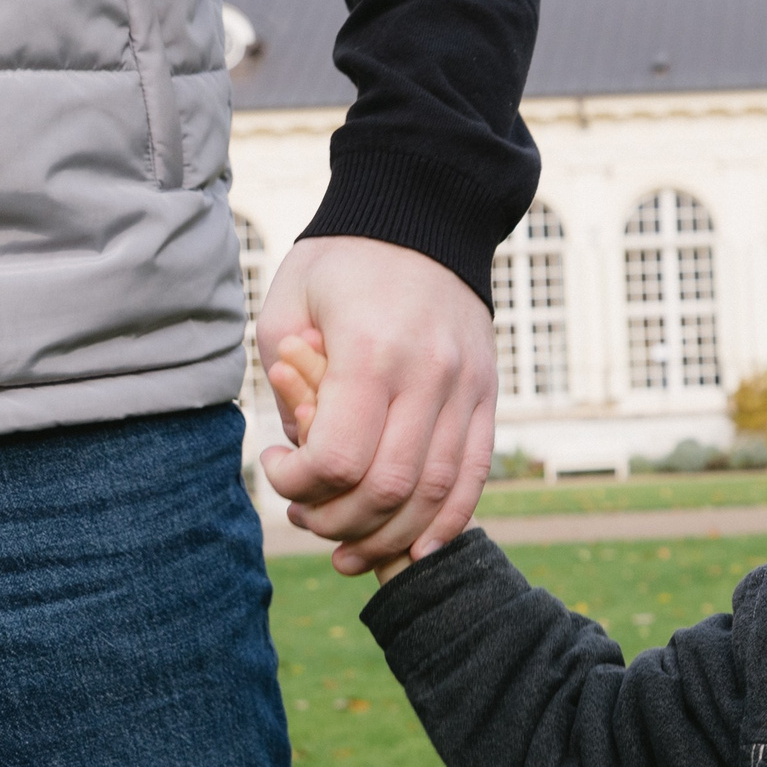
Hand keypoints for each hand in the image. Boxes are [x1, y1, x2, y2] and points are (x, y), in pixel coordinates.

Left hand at [256, 236, 496, 576]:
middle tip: (305, 513)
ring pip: (434, 492)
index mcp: (370, 351)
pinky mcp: (489, 397)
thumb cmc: (341, 266)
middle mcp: (428, 375)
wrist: (423, 221)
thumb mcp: (288, 310)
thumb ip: (287, 388)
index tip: (277, 468)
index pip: (338, 458)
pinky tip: (414, 545)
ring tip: (350, 544)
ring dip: (388, 535)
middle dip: (337, 520)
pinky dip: (447, 521)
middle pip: (388, 488)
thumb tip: (302, 455)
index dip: (299, 485)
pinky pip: (474, 475)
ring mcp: (467, 388)